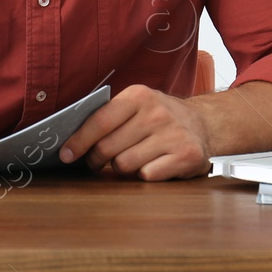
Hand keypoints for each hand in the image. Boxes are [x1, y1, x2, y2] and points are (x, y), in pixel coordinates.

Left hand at [58, 84, 211, 180]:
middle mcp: (157, 113)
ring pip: (124, 164)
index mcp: (139, 95)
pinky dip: (144, 175)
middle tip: (97, 161)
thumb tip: (71, 141)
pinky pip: (146, 175)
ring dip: (122, 167)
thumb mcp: (136, 105)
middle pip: (107, 148)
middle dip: (97, 159)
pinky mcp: (186, 156)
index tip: (66, 154)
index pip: (100, 121)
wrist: (205, 124)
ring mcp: (173, 134)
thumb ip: (108, 116)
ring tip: (132, 158)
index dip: (79, 141)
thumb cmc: (159, 118)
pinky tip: (153, 164)